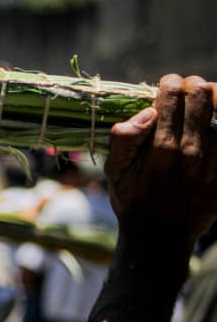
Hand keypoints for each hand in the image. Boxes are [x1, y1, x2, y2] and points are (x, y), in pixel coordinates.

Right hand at [105, 74, 216, 254]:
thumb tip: (147, 112)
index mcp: (161, 148)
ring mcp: (213, 161)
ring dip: (213, 100)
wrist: (160, 236)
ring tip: (203, 101)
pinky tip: (214, 122)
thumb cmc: (133, 199)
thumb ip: (124, 138)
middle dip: (191, 86)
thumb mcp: (114, 172)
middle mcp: (191, 151)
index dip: (168, 85)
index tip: (165, 87)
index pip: (171, 96)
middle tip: (185, 91)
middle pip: (201, 96)